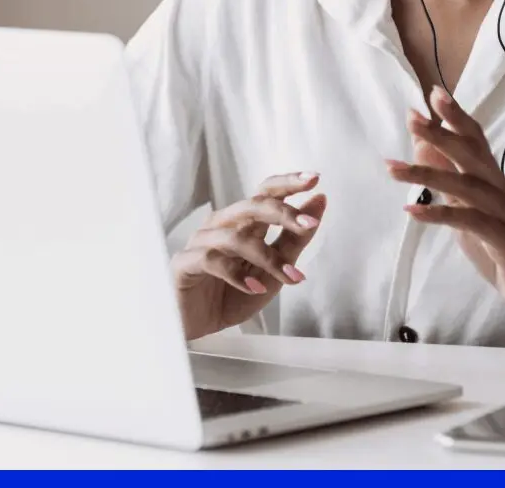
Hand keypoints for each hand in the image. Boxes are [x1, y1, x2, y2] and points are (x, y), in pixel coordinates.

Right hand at [172, 172, 326, 339]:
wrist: (197, 326)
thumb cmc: (233, 295)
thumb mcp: (274, 271)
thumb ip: (296, 238)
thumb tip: (320, 199)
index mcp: (244, 222)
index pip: (266, 192)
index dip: (288, 183)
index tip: (315, 178)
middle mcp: (223, 224)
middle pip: (252, 205)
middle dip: (284, 213)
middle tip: (309, 225)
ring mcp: (201, 241)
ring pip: (236, 236)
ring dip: (268, 258)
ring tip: (290, 277)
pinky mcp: (185, 263)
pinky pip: (212, 259)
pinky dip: (237, 275)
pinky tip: (255, 288)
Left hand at [386, 87, 504, 332]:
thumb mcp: (474, 214)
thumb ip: (451, 186)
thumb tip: (424, 152)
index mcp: (495, 181)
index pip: (476, 140)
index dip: (455, 117)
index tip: (432, 94)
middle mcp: (502, 190)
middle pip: (471, 153)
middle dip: (440, 133)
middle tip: (412, 116)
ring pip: (465, 185)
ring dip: (426, 174)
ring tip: (392, 168)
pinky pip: (469, 221)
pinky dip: (440, 214)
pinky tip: (412, 211)